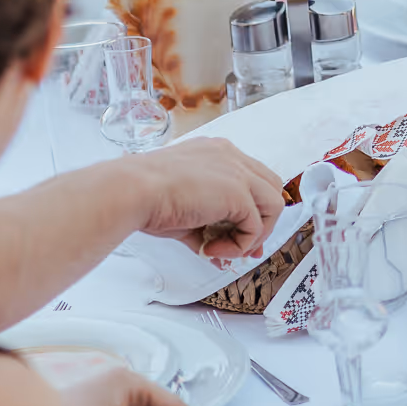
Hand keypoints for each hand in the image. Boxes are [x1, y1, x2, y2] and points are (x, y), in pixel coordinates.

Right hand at [121, 138, 288, 259]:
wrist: (132, 191)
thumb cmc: (145, 196)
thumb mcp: (183, 210)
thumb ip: (205, 227)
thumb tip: (216, 252)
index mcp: (216, 153)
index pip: (251, 178)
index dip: (252, 209)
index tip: (239, 235)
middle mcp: (231, 156)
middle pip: (271, 187)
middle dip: (262, 221)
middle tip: (242, 247)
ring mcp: (238, 172)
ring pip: (274, 204)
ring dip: (254, 234)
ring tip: (225, 249)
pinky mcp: (238, 192)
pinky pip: (256, 226)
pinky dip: (239, 245)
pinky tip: (212, 250)